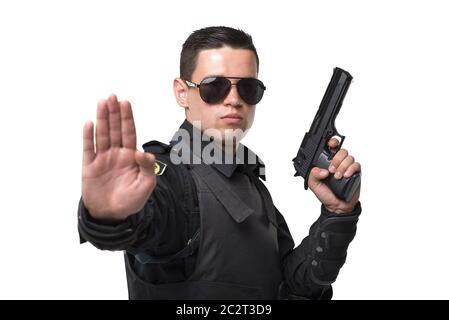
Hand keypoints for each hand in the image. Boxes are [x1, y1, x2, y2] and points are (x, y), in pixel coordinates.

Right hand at [82, 94, 156, 219]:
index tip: (125, 103)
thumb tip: (143, 152)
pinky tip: (89, 124)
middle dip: (114, 113)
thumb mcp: (146, 186)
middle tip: (112, 96)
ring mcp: (102, 158)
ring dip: (102, 119)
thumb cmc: (130, 200)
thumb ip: (147, 168)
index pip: (129, 133)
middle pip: (115, 129)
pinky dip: (88, 137)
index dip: (127, 118)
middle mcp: (116, 154)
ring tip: (101, 103)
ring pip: (102, 135)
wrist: (111, 216)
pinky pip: (88, 149)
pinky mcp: (89, 166)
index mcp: (130, 156)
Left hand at [307, 138, 360, 213]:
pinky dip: (350, 169)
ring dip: (342, 166)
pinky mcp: (356, 173)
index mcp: (327, 162)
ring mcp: (347, 167)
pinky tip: (346, 176)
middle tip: (331, 170)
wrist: (336, 206)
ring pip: (349, 157)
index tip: (331, 144)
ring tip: (337, 176)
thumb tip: (321, 170)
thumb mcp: (313, 184)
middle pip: (341, 150)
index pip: (331, 147)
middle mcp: (338, 162)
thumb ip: (313, 174)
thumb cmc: (325, 194)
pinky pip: (356, 165)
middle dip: (336, 159)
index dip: (332, 142)